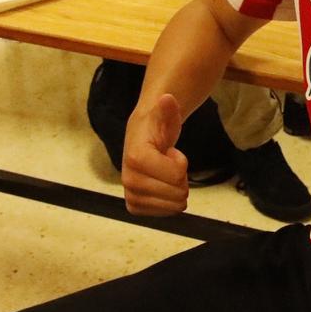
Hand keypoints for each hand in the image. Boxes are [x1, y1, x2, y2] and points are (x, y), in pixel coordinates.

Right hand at [121, 94, 189, 214]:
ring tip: (164, 173)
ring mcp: (131, 195)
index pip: (177, 175)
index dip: (181, 163)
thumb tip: (167, 98)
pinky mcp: (134, 207)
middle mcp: (129, 180)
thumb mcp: (166, 114)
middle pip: (177, 193)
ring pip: (173, 206)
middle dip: (180, 178)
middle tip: (167, 163)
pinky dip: (170, 202)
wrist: (142, 140)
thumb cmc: (157, 127)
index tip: (170, 151)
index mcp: (136, 157)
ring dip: (176, 190)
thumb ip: (168, 108)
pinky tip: (162, 186)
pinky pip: (164, 214)